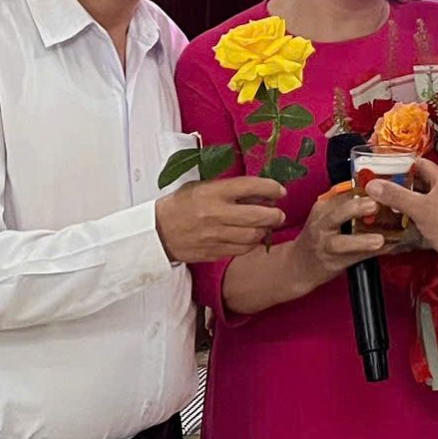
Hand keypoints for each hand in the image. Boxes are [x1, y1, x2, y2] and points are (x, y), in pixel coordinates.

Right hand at [154, 176, 287, 262]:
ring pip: (253, 235)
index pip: (250, 186)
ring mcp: (216, 235)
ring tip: (267, 226)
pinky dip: (252, 244)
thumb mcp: (201, 187)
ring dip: (265, 230)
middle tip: (279, 213)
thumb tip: (258, 192)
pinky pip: (242, 250)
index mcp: (213, 192)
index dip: (270, 188)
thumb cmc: (180, 205)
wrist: (157, 232)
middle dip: (275, 214)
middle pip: (258, 215)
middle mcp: (216, 214)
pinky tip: (253, 238)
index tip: (280, 190)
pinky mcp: (214, 252)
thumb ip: (228, 189)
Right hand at [284, 182, 390, 285]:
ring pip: (341, 242)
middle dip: (356, 208)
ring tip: (379, 240)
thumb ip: (347, 202)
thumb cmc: (319, 235)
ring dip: (361, 241)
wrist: (298, 265)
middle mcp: (321, 224)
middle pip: (336, 214)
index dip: (363, 189)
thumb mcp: (327, 214)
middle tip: (375, 205)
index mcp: (323, 207)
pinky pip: (353, 258)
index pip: (342, 193)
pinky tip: (385, 250)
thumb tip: (381, 192)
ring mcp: (325, 245)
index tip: (381, 186)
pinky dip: (369, 255)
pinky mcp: (332, 262)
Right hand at [364, 160, 437, 294]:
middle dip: (400, 185)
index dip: (403, 164)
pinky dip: (409, 220)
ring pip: (420, 202)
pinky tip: (396, 223)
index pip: (421, 165)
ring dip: (404, 203)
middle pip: (419, 184)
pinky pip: (422, 219)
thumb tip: (376, 185)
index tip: (385, 167)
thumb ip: (396, 195)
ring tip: (384, 203)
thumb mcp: (419, 208)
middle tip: (381, 186)